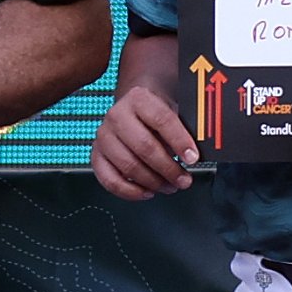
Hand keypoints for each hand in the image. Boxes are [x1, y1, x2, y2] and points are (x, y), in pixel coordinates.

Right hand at [90, 78, 201, 196]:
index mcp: (139, 99)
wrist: (133, 108)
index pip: (162, 120)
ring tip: (169, 186)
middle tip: (183, 180)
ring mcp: (104, 136)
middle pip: (145, 146)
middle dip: (168, 168)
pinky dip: (130, 191)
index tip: (193, 158)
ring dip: (152, 182)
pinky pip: (110, 179)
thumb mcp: (171, 112)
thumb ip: (183, 130)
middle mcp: (117, 115)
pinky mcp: (96, 155)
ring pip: (128, 165)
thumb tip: (194, 156)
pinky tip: (147, 192)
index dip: (179, 142)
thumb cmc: (156, 114)